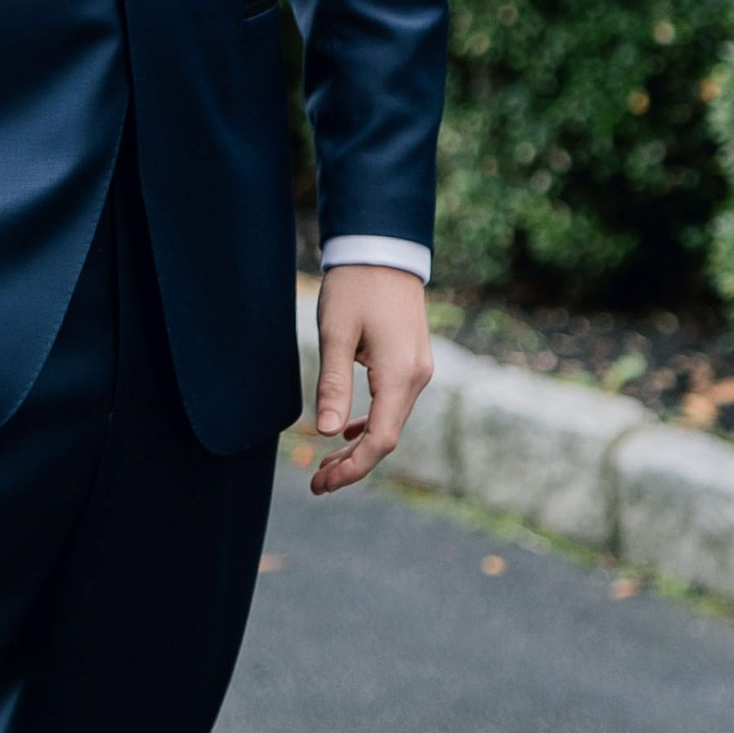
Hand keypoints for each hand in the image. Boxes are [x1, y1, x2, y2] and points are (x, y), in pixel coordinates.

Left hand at [311, 264, 434, 495]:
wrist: (383, 249)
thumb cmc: (355, 287)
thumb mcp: (336, 334)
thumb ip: (333, 384)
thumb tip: (326, 433)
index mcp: (400, 375)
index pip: (380, 440)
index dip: (352, 468)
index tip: (320, 483)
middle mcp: (416, 377)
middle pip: (387, 437)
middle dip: (353, 464)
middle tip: (316, 482)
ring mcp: (417, 369)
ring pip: (390, 422)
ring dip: (360, 445)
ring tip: (325, 463)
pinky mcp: (411, 360)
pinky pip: (393, 404)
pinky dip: (370, 422)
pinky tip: (347, 430)